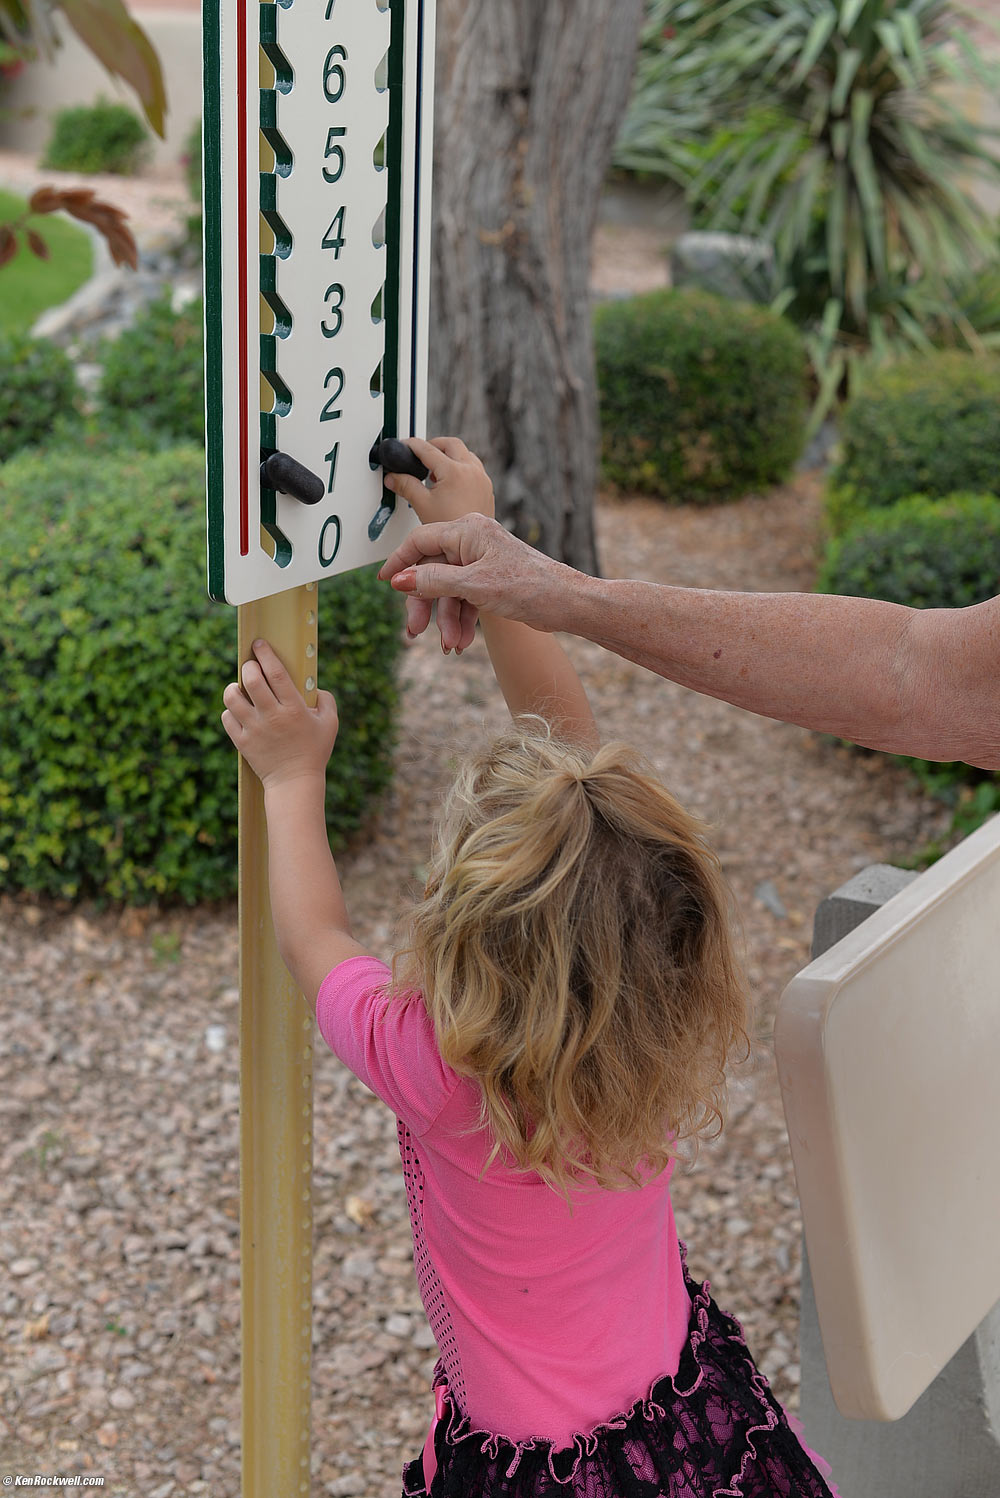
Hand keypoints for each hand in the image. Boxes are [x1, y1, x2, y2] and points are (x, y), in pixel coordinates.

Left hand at [221, 639, 338, 789]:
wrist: (294, 782)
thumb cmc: (314, 751)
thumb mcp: (330, 725)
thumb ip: (327, 701)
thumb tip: (315, 687)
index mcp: (294, 709)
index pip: (276, 673)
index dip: (266, 654)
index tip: (259, 644)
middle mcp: (272, 717)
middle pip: (251, 680)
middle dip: (249, 667)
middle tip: (251, 667)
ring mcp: (254, 730)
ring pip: (232, 697)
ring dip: (234, 688)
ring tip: (240, 688)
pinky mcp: (242, 742)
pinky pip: (227, 718)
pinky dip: (230, 711)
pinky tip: (239, 710)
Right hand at [377, 512, 571, 650]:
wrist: (566, 602)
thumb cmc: (527, 586)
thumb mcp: (473, 585)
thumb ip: (433, 581)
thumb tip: (398, 579)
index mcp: (468, 530)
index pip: (421, 540)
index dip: (400, 561)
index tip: (384, 580)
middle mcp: (473, 540)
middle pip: (433, 570)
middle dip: (426, 604)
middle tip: (415, 630)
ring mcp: (482, 560)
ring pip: (449, 589)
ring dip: (448, 619)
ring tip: (451, 645)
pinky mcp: (491, 579)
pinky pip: (465, 597)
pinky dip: (463, 619)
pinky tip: (464, 641)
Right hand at [383, 435, 494, 524]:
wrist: (473, 545)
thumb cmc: (451, 527)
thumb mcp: (422, 505)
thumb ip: (405, 486)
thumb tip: (393, 478)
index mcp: (454, 471)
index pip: (427, 449)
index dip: (412, 445)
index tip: (404, 445)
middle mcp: (471, 470)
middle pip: (451, 444)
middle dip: (434, 444)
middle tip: (421, 453)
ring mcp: (482, 478)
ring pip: (465, 453)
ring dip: (449, 454)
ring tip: (436, 469)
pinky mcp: (486, 487)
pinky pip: (474, 467)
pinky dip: (461, 466)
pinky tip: (451, 481)